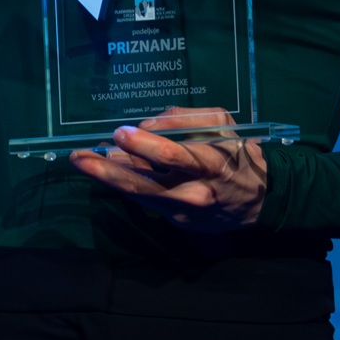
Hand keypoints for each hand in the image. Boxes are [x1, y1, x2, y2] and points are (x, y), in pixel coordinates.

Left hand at [69, 107, 267, 231]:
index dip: (143, 145)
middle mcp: (196, 193)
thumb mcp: (222, 125)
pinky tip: (106, 168)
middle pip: (145, 185)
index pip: (174, 157)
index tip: (121, 132)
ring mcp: (183, 211)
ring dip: (107, 177)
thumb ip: (185, 119)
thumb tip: (146, 126)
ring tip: (81, 161)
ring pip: (139, 195)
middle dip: (108, 171)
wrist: (259, 202)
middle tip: (80, 157)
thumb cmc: (238, 155)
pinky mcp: (176, 220)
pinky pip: (146, 198)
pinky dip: (125, 181)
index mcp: (212, 164)